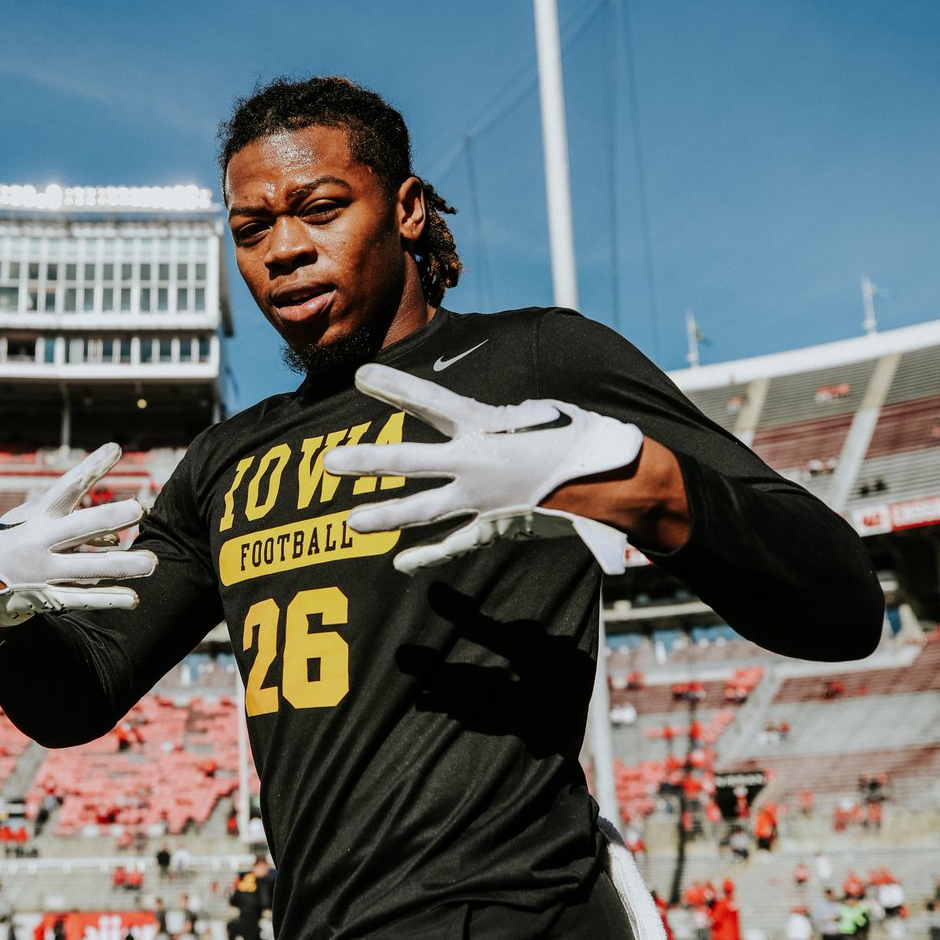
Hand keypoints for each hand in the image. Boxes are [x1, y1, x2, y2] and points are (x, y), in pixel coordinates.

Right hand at [0, 443, 156, 646]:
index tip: (116, 449)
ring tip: (152, 562)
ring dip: (121, 565)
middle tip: (140, 508)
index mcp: (39, 515)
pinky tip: (133, 598)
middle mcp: (40, 541)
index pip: (68, 486)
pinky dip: (108, 599)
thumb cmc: (17, 538)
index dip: (92, 467)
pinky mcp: (47, 597)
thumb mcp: (34, 520)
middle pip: (80, 527)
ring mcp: (44, 571)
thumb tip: (113, 535)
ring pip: (87, 568)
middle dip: (110, 517)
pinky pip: (82, 598)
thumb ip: (74, 522)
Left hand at [323, 364, 642, 574]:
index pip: (429, 402)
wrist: (609, 483)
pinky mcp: (493, 528)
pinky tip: (400, 563)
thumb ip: (497, 420)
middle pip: (410, 462)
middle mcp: (474, 463)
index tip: (360, 375)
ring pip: (423, 511)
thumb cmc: (576, 438)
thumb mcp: (536, 414)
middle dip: (368, 462)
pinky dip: (427, 555)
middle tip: (330, 463)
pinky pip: (454, 544)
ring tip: (349, 524)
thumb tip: (477, 423)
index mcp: (485, 426)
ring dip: (385, 516)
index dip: (394, 387)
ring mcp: (480, 500)